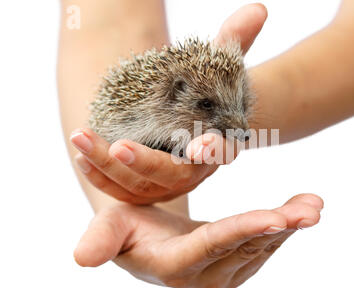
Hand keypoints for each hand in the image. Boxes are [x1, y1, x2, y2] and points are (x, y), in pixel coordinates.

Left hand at [70, 4, 267, 204]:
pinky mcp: (145, 184)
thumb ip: (235, 42)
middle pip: (173, 174)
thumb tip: (258, 9)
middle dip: (147, 162)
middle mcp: (195, 169)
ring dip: (109, 167)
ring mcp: (168, 181)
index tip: (200, 146)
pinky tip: (81, 156)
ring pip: (140, 186)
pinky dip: (101, 176)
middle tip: (120, 147)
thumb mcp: (220, 66)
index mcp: (221, 144)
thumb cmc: (206, 91)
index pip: (222, 151)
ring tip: (82, 138)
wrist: (190, 116)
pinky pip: (122, 190)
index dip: (214, 150)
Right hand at [74, 193, 322, 287]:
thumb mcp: (110, 228)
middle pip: (246, 246)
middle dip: (280, 226)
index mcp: (174, 264)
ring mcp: (225, 272)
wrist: (146, 239)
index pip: (212, 245)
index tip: (274, 217)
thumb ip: (101, 240)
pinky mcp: (237, 264)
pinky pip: (265, 244)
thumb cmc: (128, 227)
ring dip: (290, 224)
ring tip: (315, 203)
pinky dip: (285, 225)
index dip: (242, 231)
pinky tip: (304, 207)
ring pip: (262, 245)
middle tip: (312, 209)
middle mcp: (204, 275)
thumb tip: (81, 259)